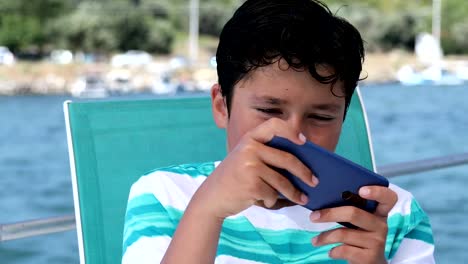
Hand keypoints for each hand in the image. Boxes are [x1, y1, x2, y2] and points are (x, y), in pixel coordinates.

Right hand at [190, 118, 318, 218]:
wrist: (212, 196)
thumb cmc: (236, 178)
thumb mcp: (246, 159)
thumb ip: (267, 156)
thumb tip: (303, 167)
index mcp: (250, 138)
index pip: (274, 124)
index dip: (291, 131)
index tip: (304, 142)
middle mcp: (250, 148)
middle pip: (287, 159)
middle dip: (304, 173)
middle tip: (315, 181)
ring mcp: (249, 166)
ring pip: (282, 181)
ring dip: (294, 193)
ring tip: (303, 199)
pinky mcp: (251, 184)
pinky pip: (272, 194)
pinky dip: (272, 201)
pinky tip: (267, 201)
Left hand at [310, 186, 397, 263]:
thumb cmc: (360, 238)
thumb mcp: (360, 223)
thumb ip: (351, 209)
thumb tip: (323, 200)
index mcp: (379, 213)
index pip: (388, 198)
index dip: (377, 191)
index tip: (361, 190)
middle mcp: (381, 226)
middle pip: (353, 214)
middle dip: (330, 214)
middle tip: (313, 216)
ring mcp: (377, 242)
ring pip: (343, 234)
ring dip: (325, 237)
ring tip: (315, 240)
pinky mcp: (369, 257)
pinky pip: (344, 250)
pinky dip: (332, 251)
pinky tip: (330, 252)